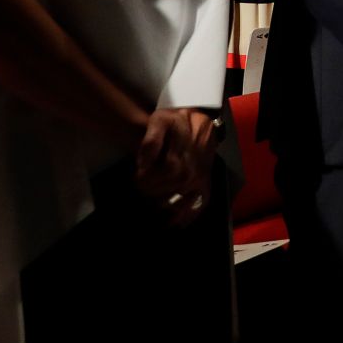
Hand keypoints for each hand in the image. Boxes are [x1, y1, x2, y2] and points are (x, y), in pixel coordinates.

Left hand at [135, 107, 217, 225]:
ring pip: (180, 202)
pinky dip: (190, 216)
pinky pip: (200, 202)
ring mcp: (199, 179)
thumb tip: (143, 164)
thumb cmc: (178, 119)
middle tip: (141, 191)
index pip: (154, 180)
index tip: (136, 180)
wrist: (201, 118)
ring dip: (166, 208)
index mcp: (178, 160)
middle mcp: (190, 173)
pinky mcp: (206, 181)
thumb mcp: (160, 120)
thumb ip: (150, 141)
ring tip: (154, 209)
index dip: (143, 182)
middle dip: (151, 194)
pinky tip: (178, 225)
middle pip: (165, 193)